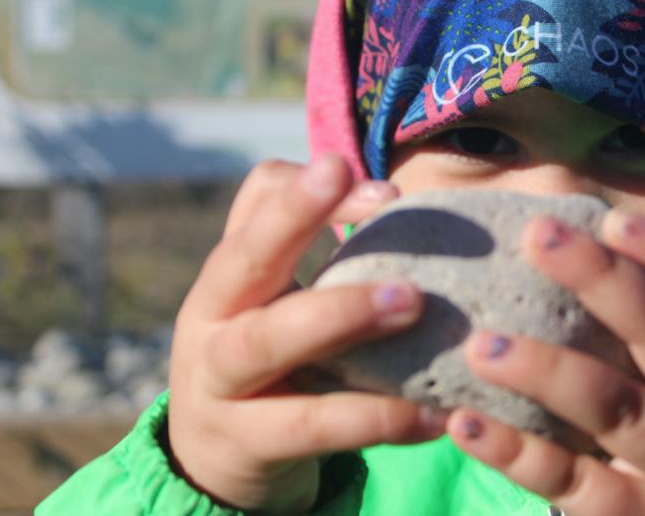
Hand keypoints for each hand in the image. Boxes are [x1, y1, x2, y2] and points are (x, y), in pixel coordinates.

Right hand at [167, 155, 445, 512]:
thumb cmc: (263, 359)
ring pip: (267, 341)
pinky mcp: (246, 444)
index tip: (386, 189)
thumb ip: (315, 253)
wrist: (211, 459)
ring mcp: (218, 384)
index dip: (309, 186)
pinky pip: (314, 426)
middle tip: (388, 201)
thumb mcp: (271, 302)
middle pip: (245, 258)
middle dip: (302, 219)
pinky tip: (434, 414)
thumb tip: (396, 202)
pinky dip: (377, 418)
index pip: (254, 203)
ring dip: (342, 315)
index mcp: (228, 275)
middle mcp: (210, 319)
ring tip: (412, 302)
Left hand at [446, 211, 644, 515]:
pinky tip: (465, 423)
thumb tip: (542, 246)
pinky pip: (571, 482)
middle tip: (539, 238)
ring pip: (623, 413)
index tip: (610, 218)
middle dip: (609, 283)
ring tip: (482, 345)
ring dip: (550, 371)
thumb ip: (626, 330)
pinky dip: (516, 451)